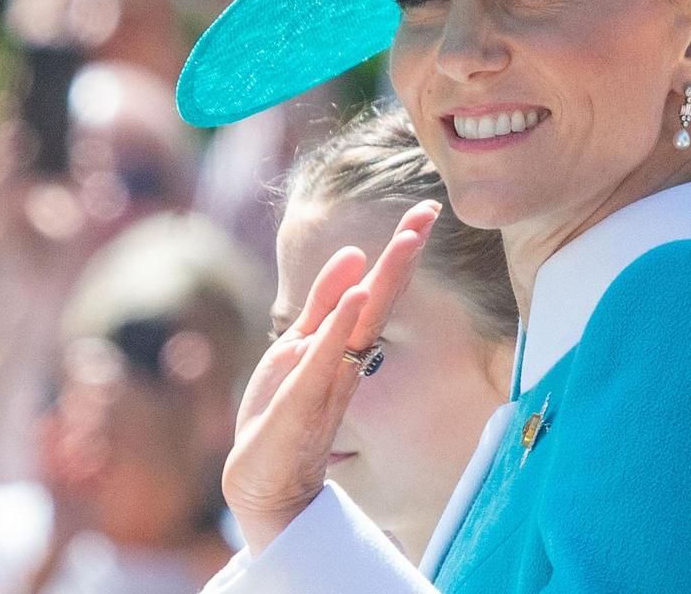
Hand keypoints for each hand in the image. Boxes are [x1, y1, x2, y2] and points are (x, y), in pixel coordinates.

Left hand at [223, 201, 437, 551]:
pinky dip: (343, 324)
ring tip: (407, 239)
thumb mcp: (299, 346)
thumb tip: (355, 254)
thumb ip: (323, 304)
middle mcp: (347, 360)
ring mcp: (330, 379)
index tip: (425, 210)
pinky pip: (328, 356)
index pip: (379, 289)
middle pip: (382, 298)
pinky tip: (360, 294)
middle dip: (404, 254)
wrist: (261, 480)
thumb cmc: (280, 414)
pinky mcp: (305, 400)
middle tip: (429, 210)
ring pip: (364, 322)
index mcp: (346, 344)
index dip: (401, 251)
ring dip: (386, 278)